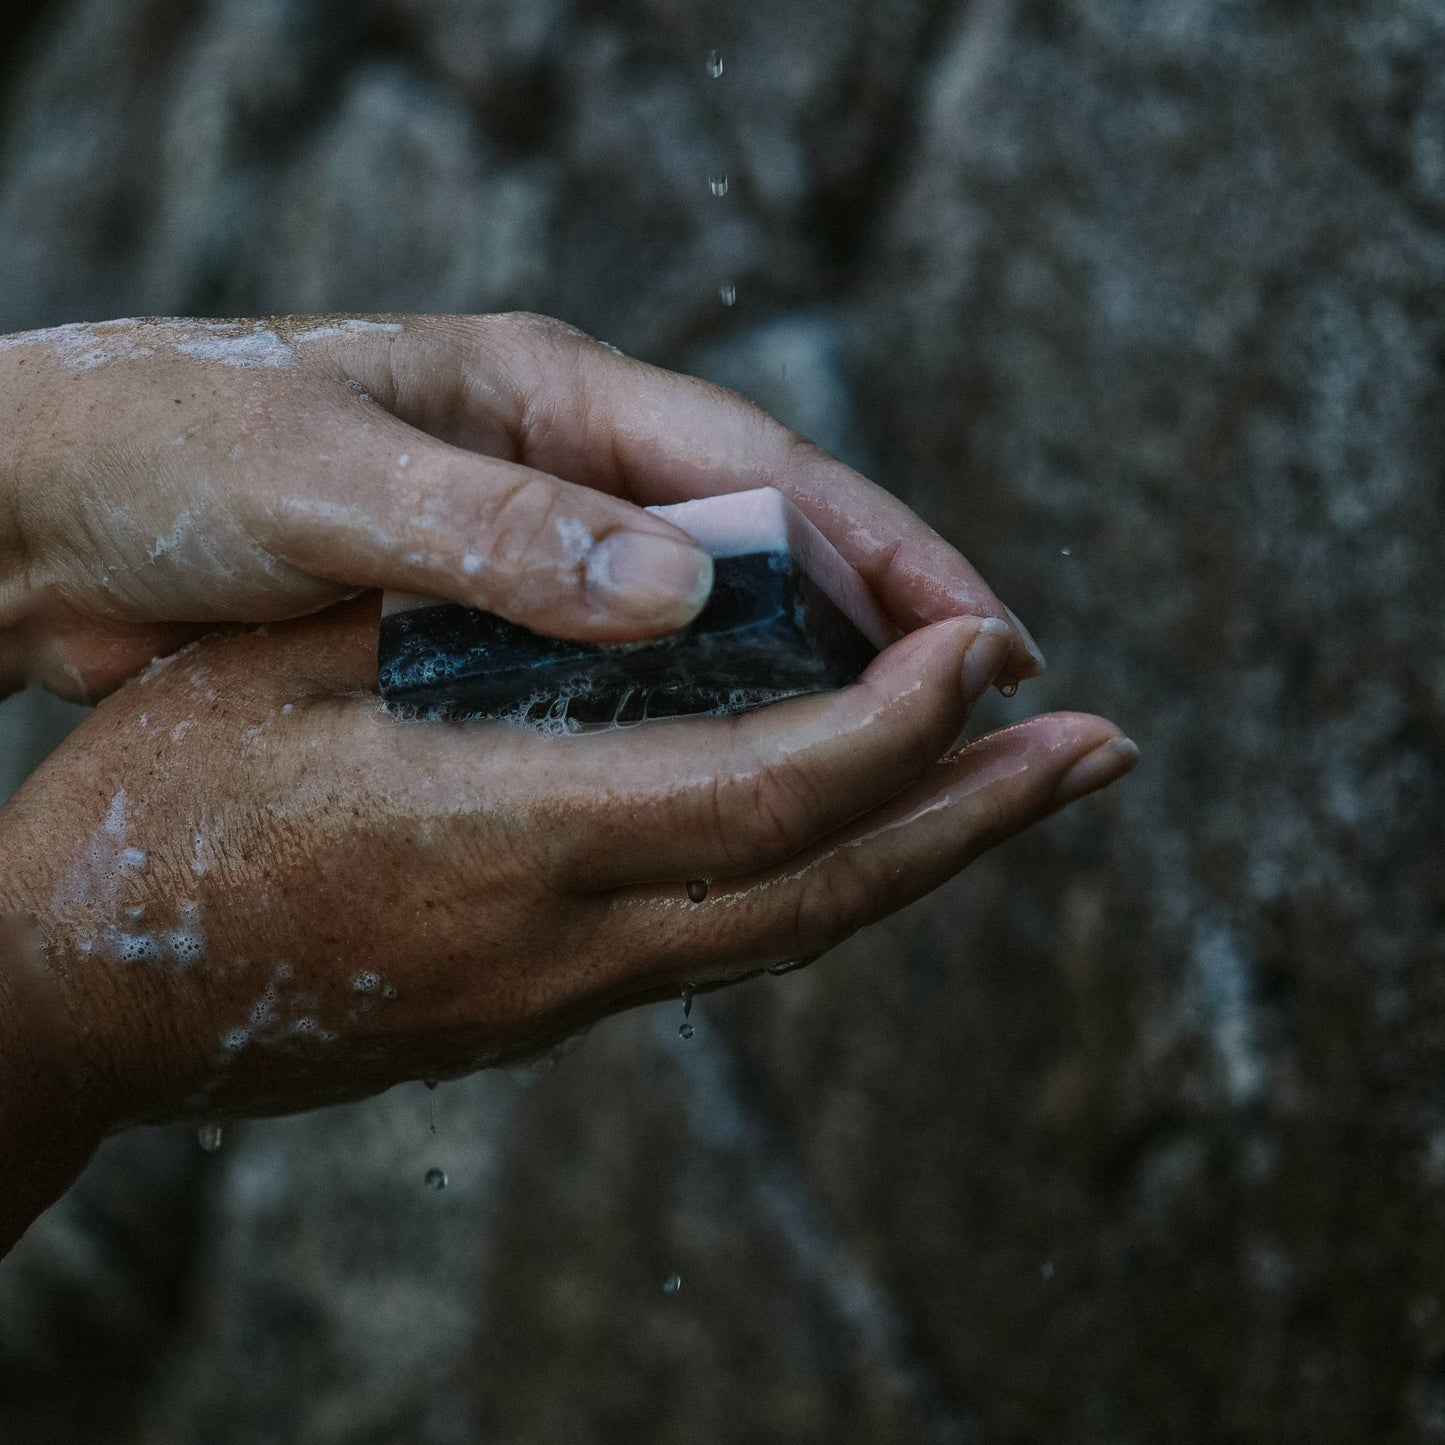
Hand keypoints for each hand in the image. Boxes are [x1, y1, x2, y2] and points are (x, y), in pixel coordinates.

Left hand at [0, 314, 1044, 699]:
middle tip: (989, 705)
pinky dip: (708, 718)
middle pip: (770, 541)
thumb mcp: (328, 481)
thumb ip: (493, 532)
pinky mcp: (497, 618)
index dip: (886, 555)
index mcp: (550, 393)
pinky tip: (754, 775)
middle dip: (886, 618)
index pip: (764, 472)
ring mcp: (540, 542)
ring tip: (907, 754)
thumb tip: (683, 595)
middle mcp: (567, 464)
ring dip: (809, 677)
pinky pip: (639, 674)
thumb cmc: (170, 451)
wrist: (42, 506)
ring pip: (716, 617)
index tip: (983, 637)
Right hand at [0, 601, 1127, 1195]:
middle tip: (1103, 750)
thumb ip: (468, 625)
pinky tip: (854, 829)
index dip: (897, 726)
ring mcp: (553, 999)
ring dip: (918, 857)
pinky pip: (717, 945)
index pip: (767, 797)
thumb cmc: (152, 813)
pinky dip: (815, 880)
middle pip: (826, 892)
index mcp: (502, 844)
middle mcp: (560, 946)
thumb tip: (645, 584)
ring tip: (1018, 788)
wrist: (74, 1005)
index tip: (987, 650)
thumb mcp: (283, 671)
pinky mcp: (533, 1015)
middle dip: (975, 815)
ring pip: (788, 935)